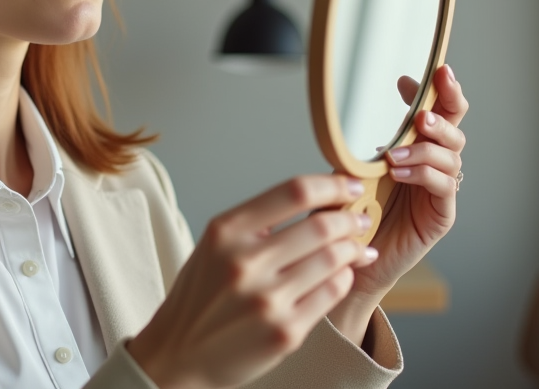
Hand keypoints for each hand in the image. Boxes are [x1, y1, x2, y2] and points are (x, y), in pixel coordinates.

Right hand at [127, 175, 379, 388]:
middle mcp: (244, 263)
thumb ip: (258, 222)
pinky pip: (332, 294)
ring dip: (353, 249)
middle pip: (321, 226)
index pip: (294, 192)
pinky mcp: (285, 332)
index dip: (332, 185)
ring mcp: (267, 300)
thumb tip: (319, 202)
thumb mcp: (214, 246)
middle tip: (360, 219)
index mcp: (225, 232)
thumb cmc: (200, 296)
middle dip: (350, 219)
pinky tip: (342, 275)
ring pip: (333, 260)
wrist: (178, 353)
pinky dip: (344, 279)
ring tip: (357, 248)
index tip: (349, 185)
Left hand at [329, 64, 467, 341]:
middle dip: (447, 106)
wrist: (353, 258)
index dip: (432, 90)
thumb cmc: (351, 212)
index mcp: (415, 145)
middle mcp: (433, 162)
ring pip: (451, 154)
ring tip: (395, 153)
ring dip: (425, 147)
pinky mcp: (442, 213)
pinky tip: (401, 171)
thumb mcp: (348, 171)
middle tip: (423, 109)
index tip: (406, 80)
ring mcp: (441, 187)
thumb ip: (354, 149)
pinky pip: (444, 185)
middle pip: (455, 124)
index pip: (434, 110)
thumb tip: (341, 123)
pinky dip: (424, 174)